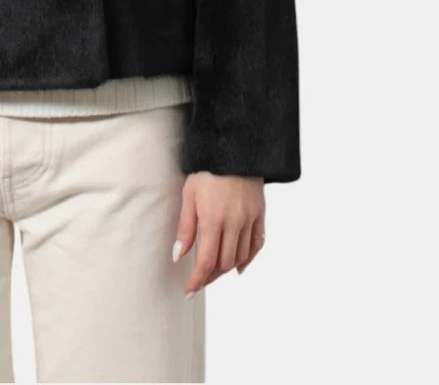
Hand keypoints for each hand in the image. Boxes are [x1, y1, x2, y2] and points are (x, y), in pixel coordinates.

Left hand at [173, 171, 264, 296]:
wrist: (234, 148)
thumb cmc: (207, 169)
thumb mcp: (189, 194)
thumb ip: (185, 227)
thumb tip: (178, 256)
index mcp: (213, 219)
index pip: (206, 261)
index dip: (197, 280)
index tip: (189, 291)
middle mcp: (234, 223)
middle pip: (224, 263)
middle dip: (210, 277)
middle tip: (199, 280)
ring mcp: (249, 220)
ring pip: (240, 257)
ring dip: (226, 269)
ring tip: (214, 273)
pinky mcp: (260, 214)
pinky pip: (257, 244)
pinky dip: (248, 259)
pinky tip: (238, 266)